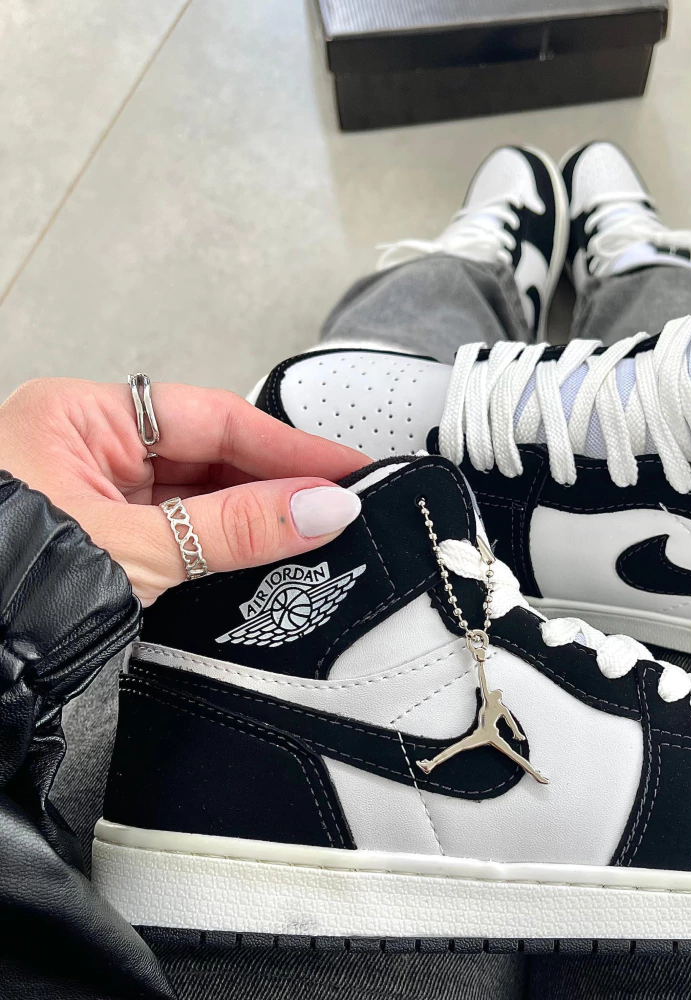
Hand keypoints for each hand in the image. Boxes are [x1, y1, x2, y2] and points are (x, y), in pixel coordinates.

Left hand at [0, 378, 370, 604]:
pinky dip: (222, 545)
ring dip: (253, 517)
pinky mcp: (101, 542)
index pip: (210, 417)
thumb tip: (320, 507)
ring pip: (196, 496)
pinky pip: (178, 531)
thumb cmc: (2, 582)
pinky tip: (264, 556)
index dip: (286, 445)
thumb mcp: (136, 551)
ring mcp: (92, 495)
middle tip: (340, 506)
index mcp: (77, 417)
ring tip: (314, 534)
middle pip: (207, 454)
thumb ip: (235, 529)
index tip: (346, 469)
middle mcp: (84, 448)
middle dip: (275, 482)